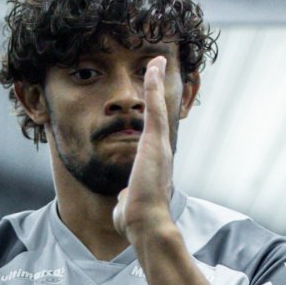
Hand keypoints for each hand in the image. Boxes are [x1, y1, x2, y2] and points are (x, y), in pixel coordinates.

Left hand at [112, 56, 176, 245]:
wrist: (146, 224)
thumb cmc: (136, 221)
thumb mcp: (129, 205)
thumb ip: (127, 197)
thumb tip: (124, 197)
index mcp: (155, 165)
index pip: (154, 135)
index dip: (154, 117)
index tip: (155, 105)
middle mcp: (162, 151)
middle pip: (161, 113)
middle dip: (159, 90)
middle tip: (160, 69)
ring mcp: (160, 143)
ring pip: (159, 105)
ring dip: (157, 81)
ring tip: (157, 60)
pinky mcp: (154, 139)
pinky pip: (154, 105)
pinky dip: (155, 84)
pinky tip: (155, 64)